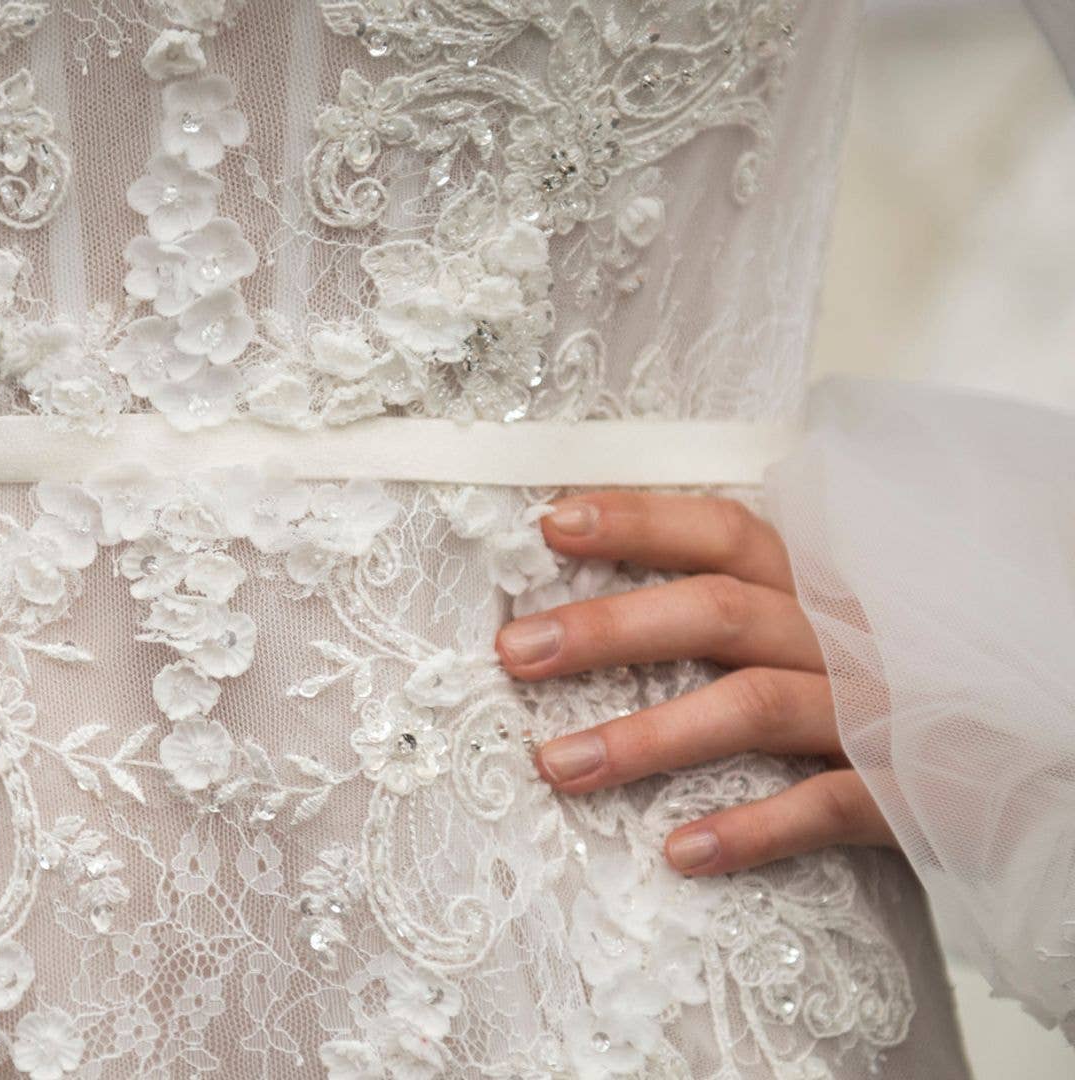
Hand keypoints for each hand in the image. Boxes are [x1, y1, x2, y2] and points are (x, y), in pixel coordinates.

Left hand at [496, 492, 892, 875]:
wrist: (1036, 742)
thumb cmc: (898, 677)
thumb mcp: (827, 619)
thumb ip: (741, 602)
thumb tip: (599, 598)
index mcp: (820, 584)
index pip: (725, 531)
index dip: (640, 522)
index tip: (550, 524)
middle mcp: (844, 635)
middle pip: (718, 612)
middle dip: (610, 629)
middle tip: (514, 654)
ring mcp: (877, 712)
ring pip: (756, 709)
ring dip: (649, 737)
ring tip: (557, 766)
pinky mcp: (910, 792)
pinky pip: (827, 808)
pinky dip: (753, 830)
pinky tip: (680, 852)